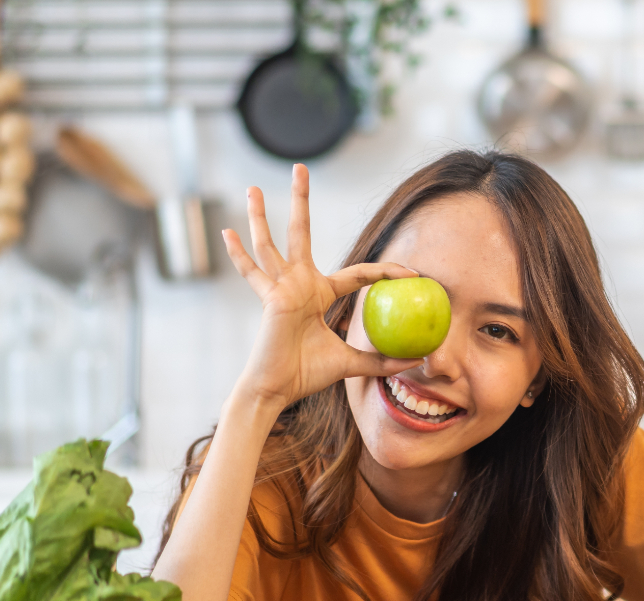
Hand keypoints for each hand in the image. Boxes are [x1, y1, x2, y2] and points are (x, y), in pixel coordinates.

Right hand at [223, 164, 421, 412]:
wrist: (277, 389)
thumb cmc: (306, 375)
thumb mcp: (350, 363)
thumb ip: (378, 360)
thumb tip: (415, 363)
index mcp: (319, 294)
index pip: (357, 274)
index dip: (385, 272)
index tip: (412, 273)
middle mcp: (298, 283)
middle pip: (300, 233)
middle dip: (300, 201)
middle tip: (300, 168)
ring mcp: (280, 288)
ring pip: (270, 244)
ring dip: (260, 216)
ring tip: (251, 188)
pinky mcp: (271, 298)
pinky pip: (252, 273)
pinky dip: (239, 255)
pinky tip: (228, 232)